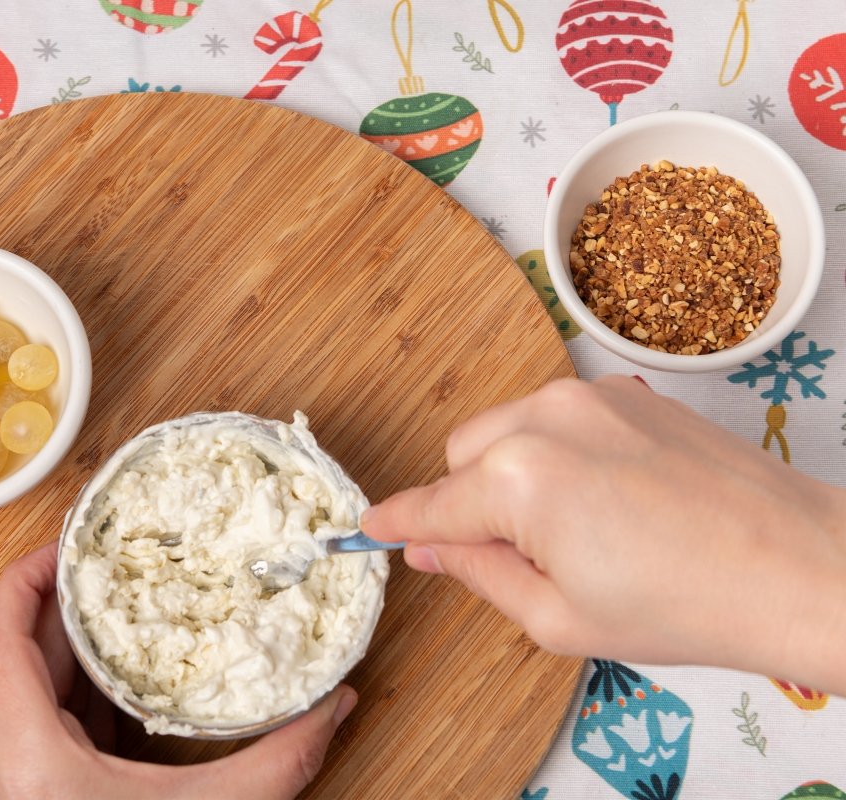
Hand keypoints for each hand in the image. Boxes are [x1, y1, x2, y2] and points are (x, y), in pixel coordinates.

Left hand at [0, 546, 356, 799]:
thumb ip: (277, 764)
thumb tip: (336, 705)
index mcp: (30, 759)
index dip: (22, 578)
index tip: (62, 542)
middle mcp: (13, 763)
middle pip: (24, 655)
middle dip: (69, 601)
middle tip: (115, 560)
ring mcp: (25, 778)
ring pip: (40, 688)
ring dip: (81, 643)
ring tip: (127, 602)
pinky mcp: (46, 790)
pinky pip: (58, 721)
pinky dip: (93, 689)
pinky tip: (135, 673)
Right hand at [362, 376, 845, 693]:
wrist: (797, 567)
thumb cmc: (687, 602)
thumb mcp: (558, 617)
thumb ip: (478, 574)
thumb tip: (433, 549)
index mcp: (518, 481)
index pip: (430, 505)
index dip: (396, 524)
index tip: (370, 528)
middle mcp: (544, 419)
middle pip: (462, 456)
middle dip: (473, 503)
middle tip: (525, 555)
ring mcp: (590, 396)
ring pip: (506, 429)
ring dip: (513, 473)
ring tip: (579, 527)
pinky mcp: (627, 391)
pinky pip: (556, 416)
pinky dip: (556, 451)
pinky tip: (608, 496)